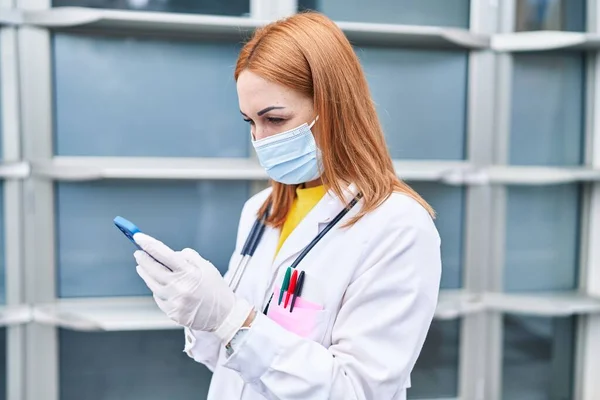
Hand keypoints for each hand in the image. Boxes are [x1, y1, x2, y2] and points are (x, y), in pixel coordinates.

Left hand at [133, 233, 253, 343]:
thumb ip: (188, 257)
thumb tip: (171, 253)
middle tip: (138, 253)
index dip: (148, 244)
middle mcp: (179, 287)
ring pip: (151, 284)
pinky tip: (158, 284)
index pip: (163, 254)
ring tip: (142, 267)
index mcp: (189, 272)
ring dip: (145, 273)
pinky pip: (158, 297)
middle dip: (143, 259)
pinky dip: (156, 289)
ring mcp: (174, 301)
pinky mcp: (171, 312)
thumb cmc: (216, 289)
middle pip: (152, 269)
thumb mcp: (207, 267)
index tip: (138, 237)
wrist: (223, 315)